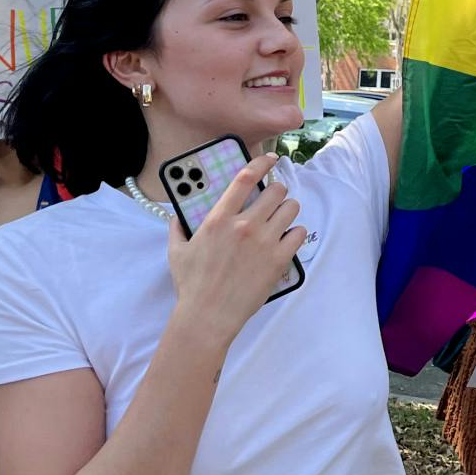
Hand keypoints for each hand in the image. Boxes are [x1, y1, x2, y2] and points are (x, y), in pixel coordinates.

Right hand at [166, 155, 305, 338]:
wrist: (208, 316)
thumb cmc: (191, 285)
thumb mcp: (177, 251)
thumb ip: (178, 228)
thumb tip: (176, 216)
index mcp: (218, 218)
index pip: (245, 178)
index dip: (262, 162)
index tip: (271, 158)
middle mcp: (244, 225)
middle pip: (275, 191)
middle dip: (277, 192)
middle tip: (274, 199)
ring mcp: (264, 242)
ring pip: (291, 208)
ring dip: (288, 210)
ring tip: (282, 217)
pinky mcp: (278, 260)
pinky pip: (299, 233)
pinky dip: (295, 233)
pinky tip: (287, 239)